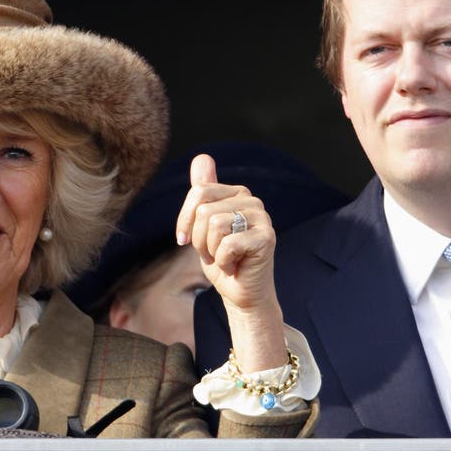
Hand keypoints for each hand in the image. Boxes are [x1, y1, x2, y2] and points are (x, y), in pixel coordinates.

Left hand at [176, 153, 284, 371]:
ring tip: (225, 258)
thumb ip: (203, 193)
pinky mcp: (266, 238)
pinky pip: (227, 244)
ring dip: (210, 251)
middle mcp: (252, 200)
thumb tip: (202, 157)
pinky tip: (235, 265)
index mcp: (236, 193)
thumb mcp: (202, 226)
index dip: (185, 220)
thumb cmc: (222, 261)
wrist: (241, 294)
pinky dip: (223, 261)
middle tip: (212, 253)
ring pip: (214, 225)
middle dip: (199, 239)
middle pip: (204, 210)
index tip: (184, 240)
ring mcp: (262, 218)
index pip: (198, 193)